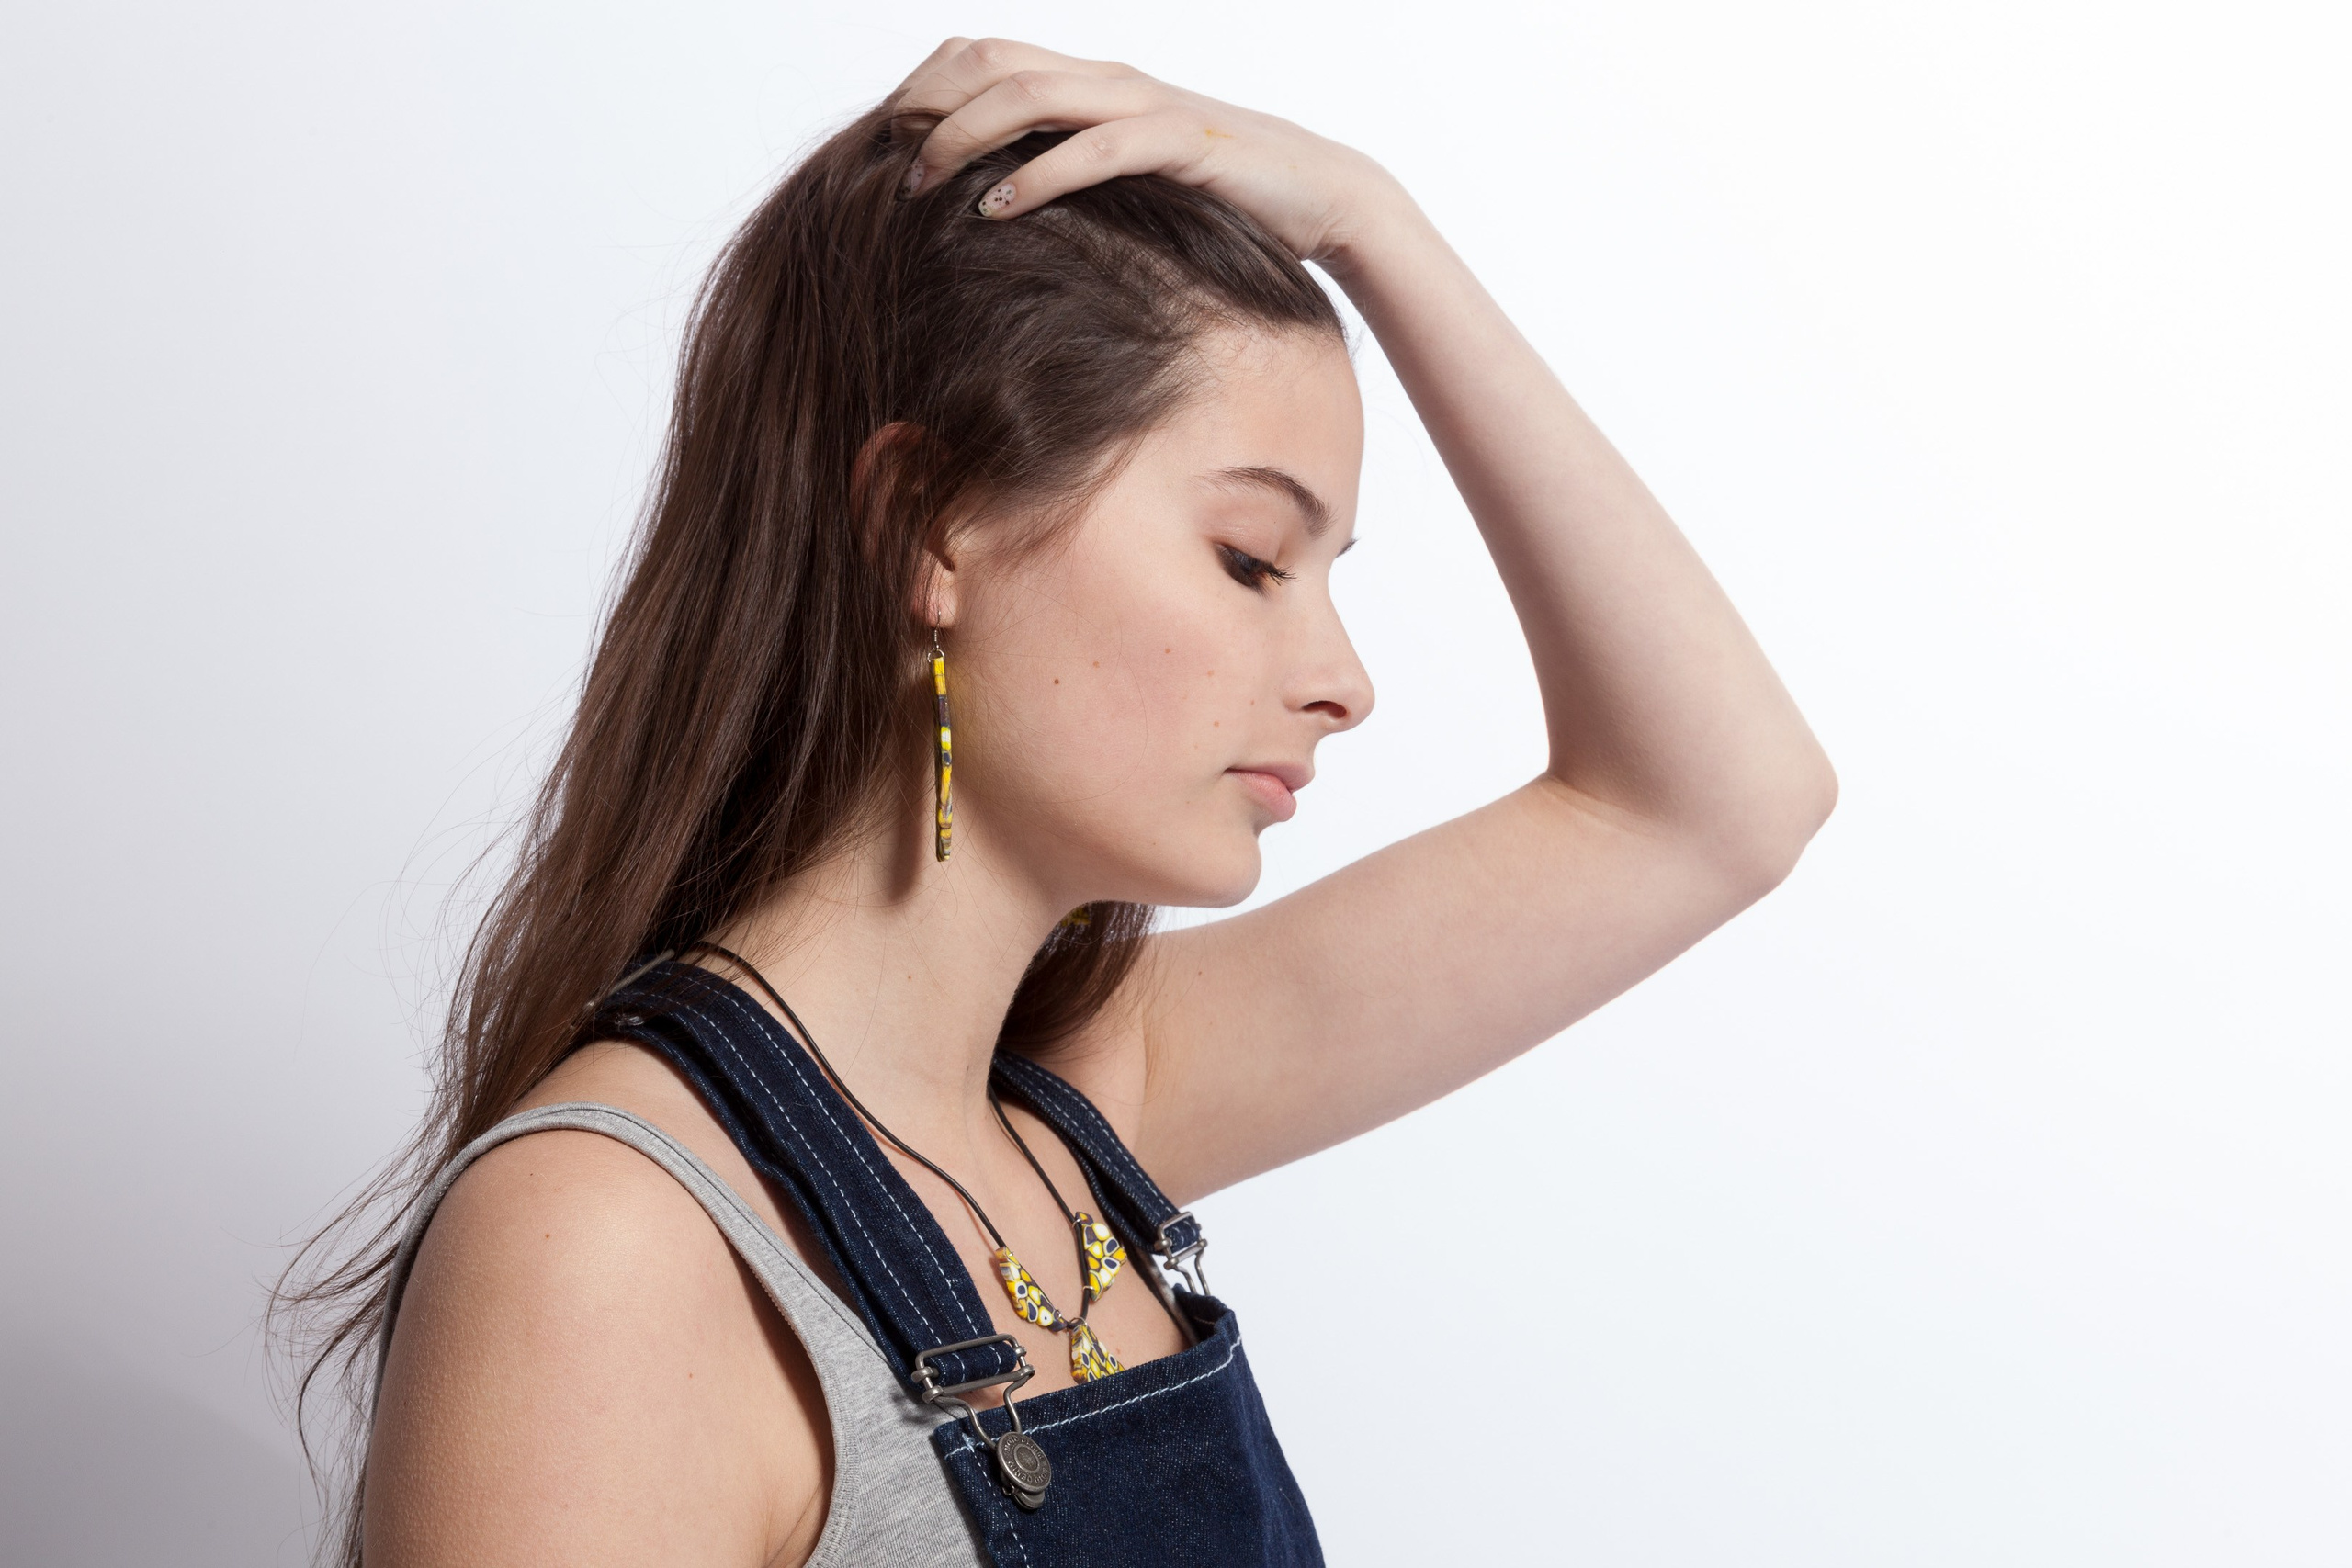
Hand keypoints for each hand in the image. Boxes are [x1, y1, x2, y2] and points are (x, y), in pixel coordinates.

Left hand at [891, 37, 1405, 268]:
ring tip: (922, 185)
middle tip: (884, 167)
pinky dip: (1036, 176)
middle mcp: (1108, 79)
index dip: (921, 89)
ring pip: (1029, 94)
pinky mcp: (1178, 141)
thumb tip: (992, 211)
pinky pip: (1093, 148)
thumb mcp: (1126, 183)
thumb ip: (1068, 176)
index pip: (980, 56)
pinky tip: (994, 212)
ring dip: (964, 137)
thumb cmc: (1217, 199)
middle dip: (926, 109)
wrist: (1318, 195)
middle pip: (988, 63)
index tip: (880, 144)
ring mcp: (1142, 104)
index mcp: (1090, 81)